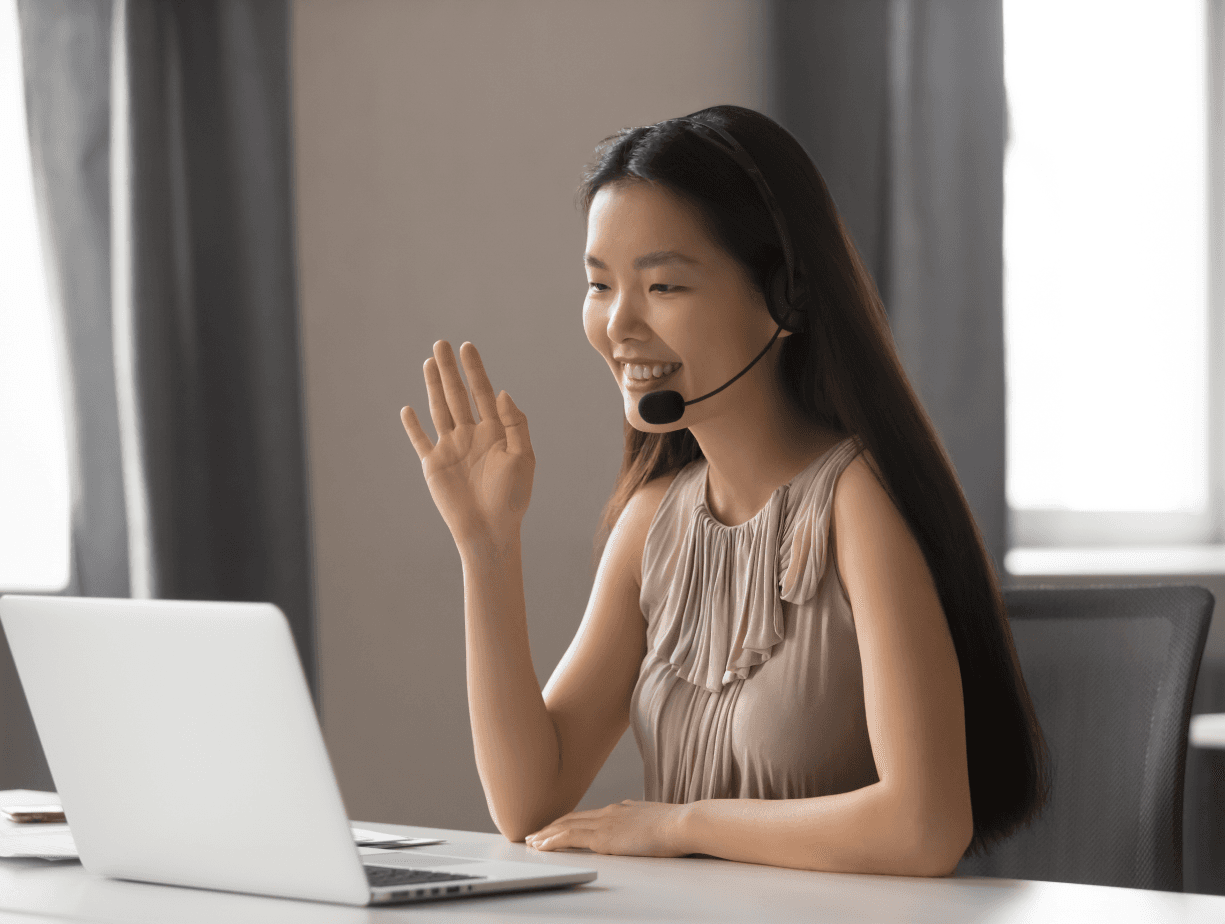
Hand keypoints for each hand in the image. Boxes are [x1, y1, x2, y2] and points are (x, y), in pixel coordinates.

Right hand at [400, 340, 534, 551]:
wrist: (490, 530)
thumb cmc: (512, 498)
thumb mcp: (523, 457)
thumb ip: (515, 424)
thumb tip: (502, 392)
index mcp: (495, 432)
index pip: (482, 393)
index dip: (475, 370)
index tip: (467, 348)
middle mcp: (471, 435)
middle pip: (457, 395)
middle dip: (450, 370)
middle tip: (441, 344)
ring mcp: (451, 448)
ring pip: (439, 410)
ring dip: (433, 386)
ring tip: (428, 362)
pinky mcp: (433, 465)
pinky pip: (420, 440)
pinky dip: (413, 426)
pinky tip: (408, 408)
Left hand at [524, 800, 690, 857]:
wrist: (682, 824)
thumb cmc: (677, 827)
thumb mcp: (656, 822)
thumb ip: (642, 824)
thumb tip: (639, 829)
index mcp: (621, 809)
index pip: (588, 816)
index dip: (570, 821)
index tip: (557, 826)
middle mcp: (609, 812)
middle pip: (572, 818)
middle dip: (552, 826)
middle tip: (535, 833)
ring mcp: (605, 823)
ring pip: (566, 826)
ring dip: (546, 834)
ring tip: (532, 841)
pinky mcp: (603, 837)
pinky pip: (569, 837)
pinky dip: (552, 840)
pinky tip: (541, 846)